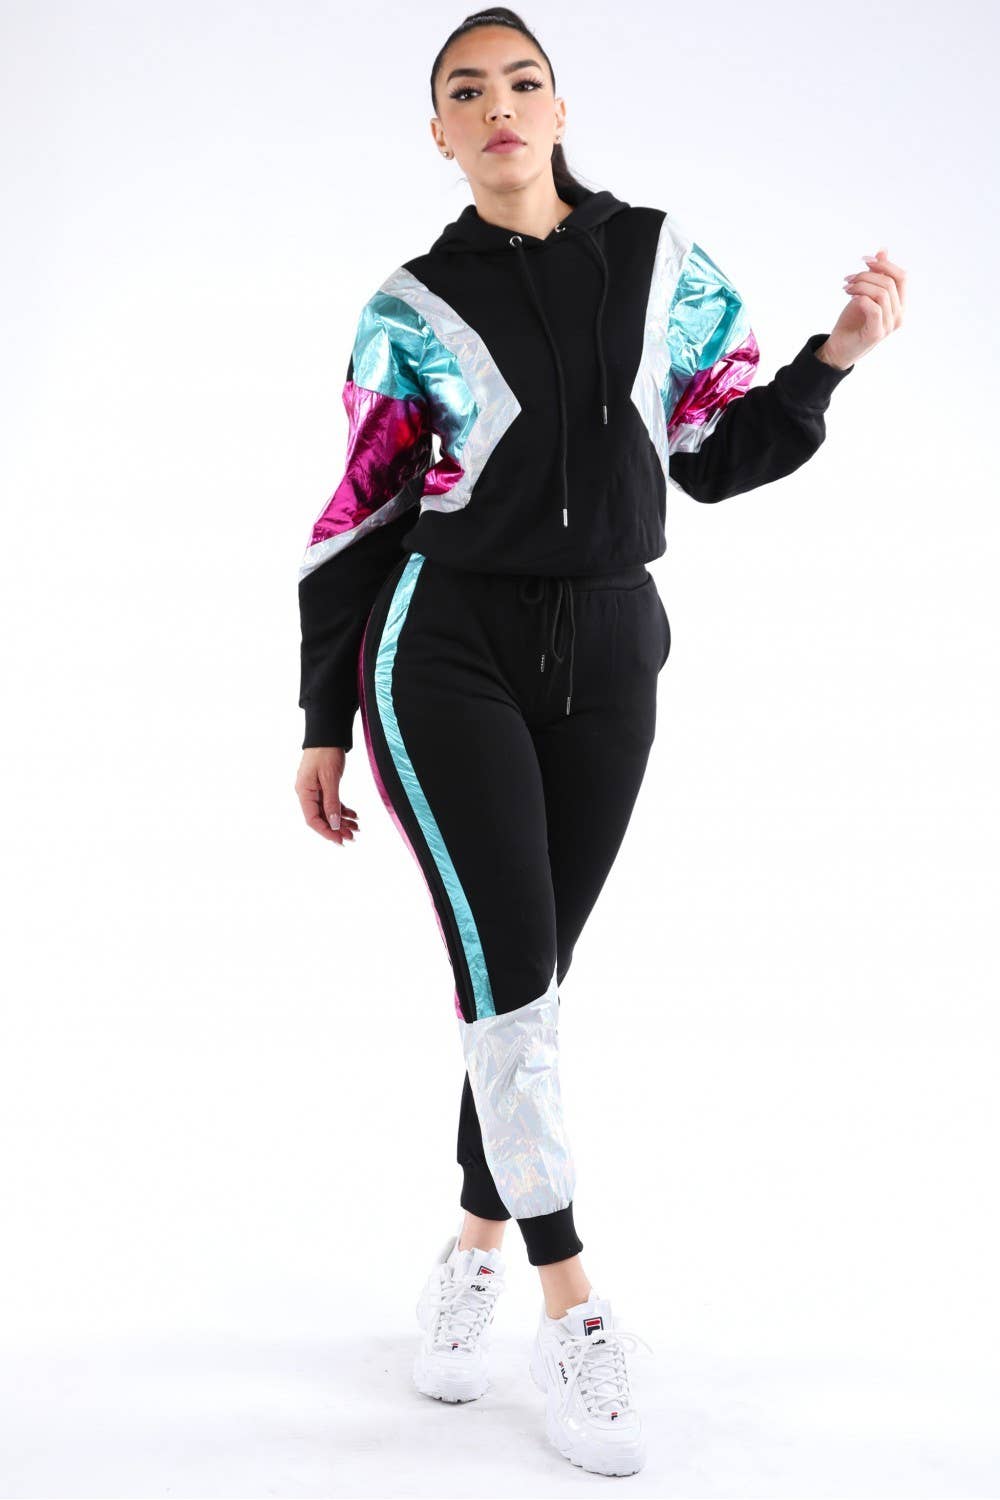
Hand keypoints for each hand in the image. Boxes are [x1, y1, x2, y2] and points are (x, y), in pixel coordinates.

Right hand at [295, 746, 360, 845]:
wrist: (328, 734)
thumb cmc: (325, 752)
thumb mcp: (330, 778)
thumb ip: (331, 802)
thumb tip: (334, 823)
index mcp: (304, 792)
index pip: (313, 820)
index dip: (326, 832)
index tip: (340, 839)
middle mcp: (307, 793)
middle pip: (321, 817)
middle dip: (337, 828)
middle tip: (352, 836)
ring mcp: (315, 790)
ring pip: (328, 811)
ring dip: (341, 820)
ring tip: (356, 828)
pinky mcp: (323, 785)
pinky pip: (332, 802)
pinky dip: (343, 810)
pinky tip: (354, 815)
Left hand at [818, 247, 906, 368]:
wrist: (839, 348)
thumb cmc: (853, 321)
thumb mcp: (864, 293)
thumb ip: (876, 275)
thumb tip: (882, 251)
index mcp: (900, 304)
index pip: (902, 276)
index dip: (884, 264)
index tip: (864, 260)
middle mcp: (899, 315)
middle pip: (890, 282)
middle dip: (866, 275)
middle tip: (848, 279)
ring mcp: (890, 325)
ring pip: (882, 293)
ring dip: (861, 286)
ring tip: (846, 288)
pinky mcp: (877, 333)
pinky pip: (874, 308)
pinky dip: (861, 299)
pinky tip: (850, 298)